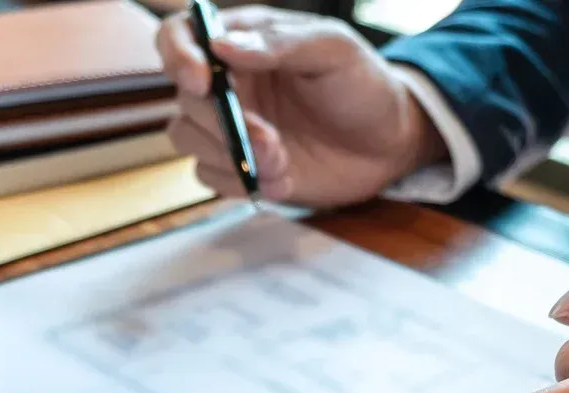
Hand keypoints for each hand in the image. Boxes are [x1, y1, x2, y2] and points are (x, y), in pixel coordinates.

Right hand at [156, 5, 442, 206]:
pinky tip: (282, 179)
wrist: (389, 143)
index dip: (179, 55)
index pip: (181, 35)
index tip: (202, 83)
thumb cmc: (364, 85)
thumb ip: (280, 43)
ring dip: (232, 156)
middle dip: (224, 125)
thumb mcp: (334, 50)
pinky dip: (241, 181)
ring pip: (188, 138)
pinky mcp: (240, 164)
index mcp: (244, 40)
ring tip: (282, 164)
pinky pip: (211, 176)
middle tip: (270, 141)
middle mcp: (229, 82)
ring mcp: (231, 125)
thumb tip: (223, 46)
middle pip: (185, 98)